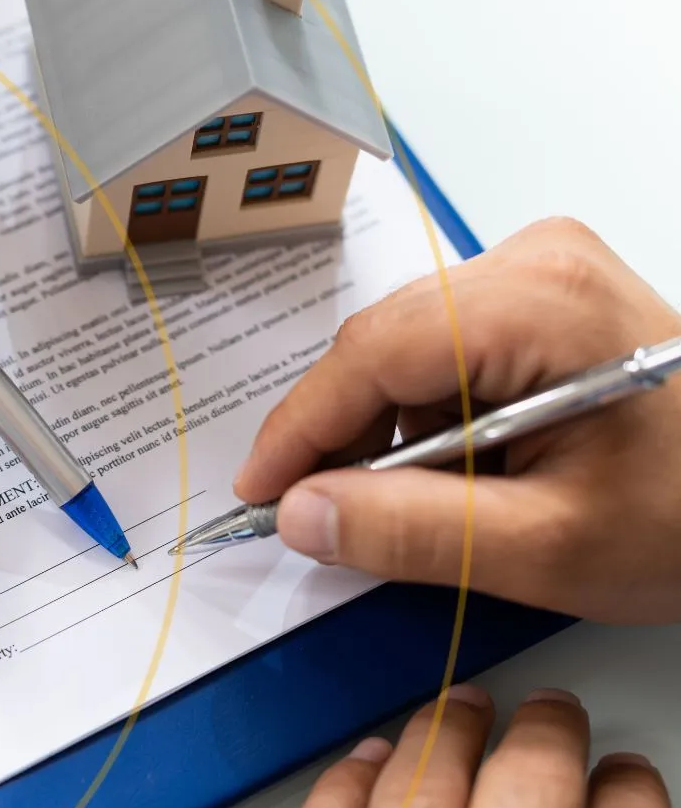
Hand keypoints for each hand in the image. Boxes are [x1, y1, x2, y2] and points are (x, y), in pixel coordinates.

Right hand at [235, 217, 680, 622]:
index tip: (259, 490)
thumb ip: (413, 532)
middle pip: (384, 344)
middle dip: (342, 433)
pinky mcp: (541, 292)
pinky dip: (427, 412)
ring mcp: (540, 268)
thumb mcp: (548, 547)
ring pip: (407, 347)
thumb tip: (301, 513)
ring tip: (408, 500)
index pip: (372, 353)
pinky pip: (443, 347)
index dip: (299, 427)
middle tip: (319, 510)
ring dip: (386, 428)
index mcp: (540, 303)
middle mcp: (534, 260)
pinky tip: (453, 465)